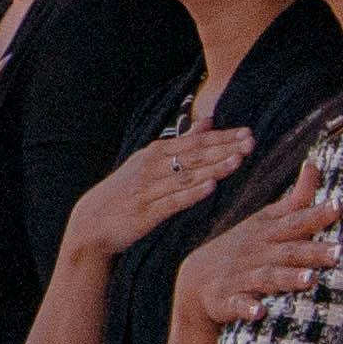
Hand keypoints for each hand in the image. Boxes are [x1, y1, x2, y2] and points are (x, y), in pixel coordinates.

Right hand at [68, 124, 256, 262]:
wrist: (92, 222)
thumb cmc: (125, 191)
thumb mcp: (149, 161)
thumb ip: (182, 142)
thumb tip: (209, 121)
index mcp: (154, 153)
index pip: (194, 142)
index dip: (221, 137)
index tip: (247, 132)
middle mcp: (151, 167)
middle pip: (194, 156)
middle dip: (223, 149)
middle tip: (250, 142)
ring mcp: (148, 190)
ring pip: (186, 176)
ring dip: (213, 168)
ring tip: (237, 161)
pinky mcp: (146, 213)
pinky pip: (172, 201)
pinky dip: (192, 193)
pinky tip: (210, 187)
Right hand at [177, 161, 335, 329]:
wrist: (195, 279)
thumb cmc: (242, 247)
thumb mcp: (265, 220)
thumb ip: (295, 198)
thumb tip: (315, 165)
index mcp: (268, 233)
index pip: (295, 221)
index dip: (316, 215)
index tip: (338, 206)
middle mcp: (257, 253)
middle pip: (288, 251)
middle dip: (312, 251)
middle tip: (338, 252)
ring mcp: (242, 276)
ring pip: (267, 277)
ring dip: (288, 278)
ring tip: (310, 280)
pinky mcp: (228, 300)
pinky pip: (238, 305)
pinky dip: (247, 308)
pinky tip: (259, 313)